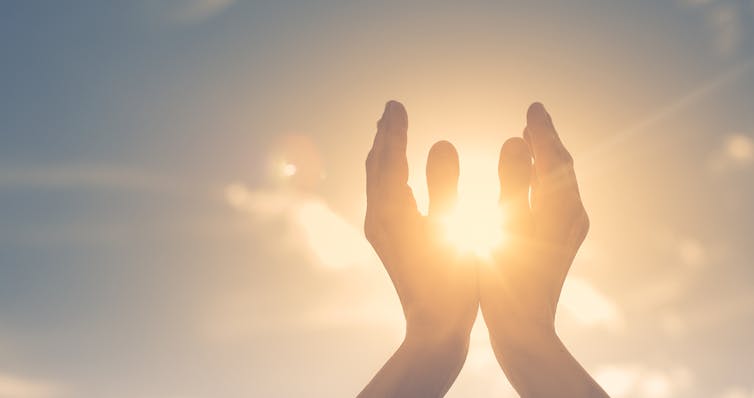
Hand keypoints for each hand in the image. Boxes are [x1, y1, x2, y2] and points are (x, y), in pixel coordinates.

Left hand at [358, 101, 477, 397]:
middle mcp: (377, 218)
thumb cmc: (449, 285)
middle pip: (375, 166)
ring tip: (391, 133)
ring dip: (384, 154)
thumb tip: (440, 142)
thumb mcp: (451, 230)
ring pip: (376, 182)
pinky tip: (399, 177)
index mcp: (390, 212)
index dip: (395, 130)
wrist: (434, 330)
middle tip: (391, 109)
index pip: (388, 158)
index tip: (396, 103)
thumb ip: (445, 186)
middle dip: (384, 136)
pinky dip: (388, 175)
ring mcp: (380, 231)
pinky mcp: (387, 242)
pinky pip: (381, 196)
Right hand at [479, 103, 607, 396]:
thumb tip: (517, 139)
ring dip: (544, 160)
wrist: (523, 329)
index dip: (544, 131)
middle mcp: (572, 217)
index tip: (533, 107)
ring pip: (559, 184)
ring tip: (527, 141)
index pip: (557, 157)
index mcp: (563, 209)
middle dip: (547, 141)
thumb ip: (512, 181)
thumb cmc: (508, 282)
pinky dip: (540, 182)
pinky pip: (553, 200)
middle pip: (563, 168)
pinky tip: (523, 183)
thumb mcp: (507, 226)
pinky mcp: (558, 245)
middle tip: (532, 117)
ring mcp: (567, 232)